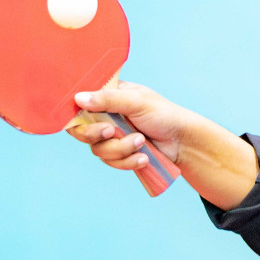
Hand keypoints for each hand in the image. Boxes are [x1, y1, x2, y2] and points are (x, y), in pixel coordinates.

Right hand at [65, 81, 191, 174]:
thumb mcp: (137, 101)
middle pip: (82, 131)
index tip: (86, 118)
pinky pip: (111, 162)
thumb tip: (78, 98)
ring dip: (121, 149)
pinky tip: (143, 157)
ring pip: (98, 149)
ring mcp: (112, 137)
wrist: (182, 141)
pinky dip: (127, 161)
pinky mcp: (119, 154)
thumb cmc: (163, 114)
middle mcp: (106, 117)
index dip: (77, 116)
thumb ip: (108, 99)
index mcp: (108, 97)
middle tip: (111, 132)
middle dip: (96, 135)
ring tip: (142, 141)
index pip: (79, 105)